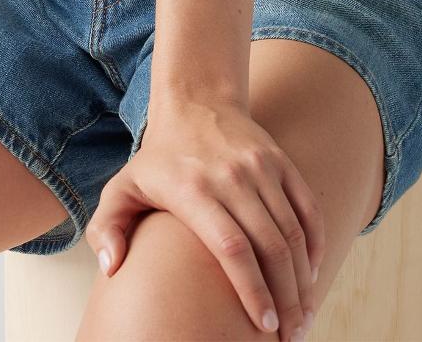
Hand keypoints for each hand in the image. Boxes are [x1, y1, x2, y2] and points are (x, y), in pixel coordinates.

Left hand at [85, 96, 324, 340]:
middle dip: (286, 298)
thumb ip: (106, 229)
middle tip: (291, 336)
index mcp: (194, 191)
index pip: (232, 248)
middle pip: (271, 247)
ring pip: (293, 232)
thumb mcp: (120, 189)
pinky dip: (316, 244)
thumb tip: (112, 268)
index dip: (251, 289)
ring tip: (304, 316)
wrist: (195, 102)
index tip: (262, 325)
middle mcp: (233, 179)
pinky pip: (308, 208)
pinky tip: (313, 276)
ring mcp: (262, 169)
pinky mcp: (282, 163)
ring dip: (304, 280)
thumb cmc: (156, 159)